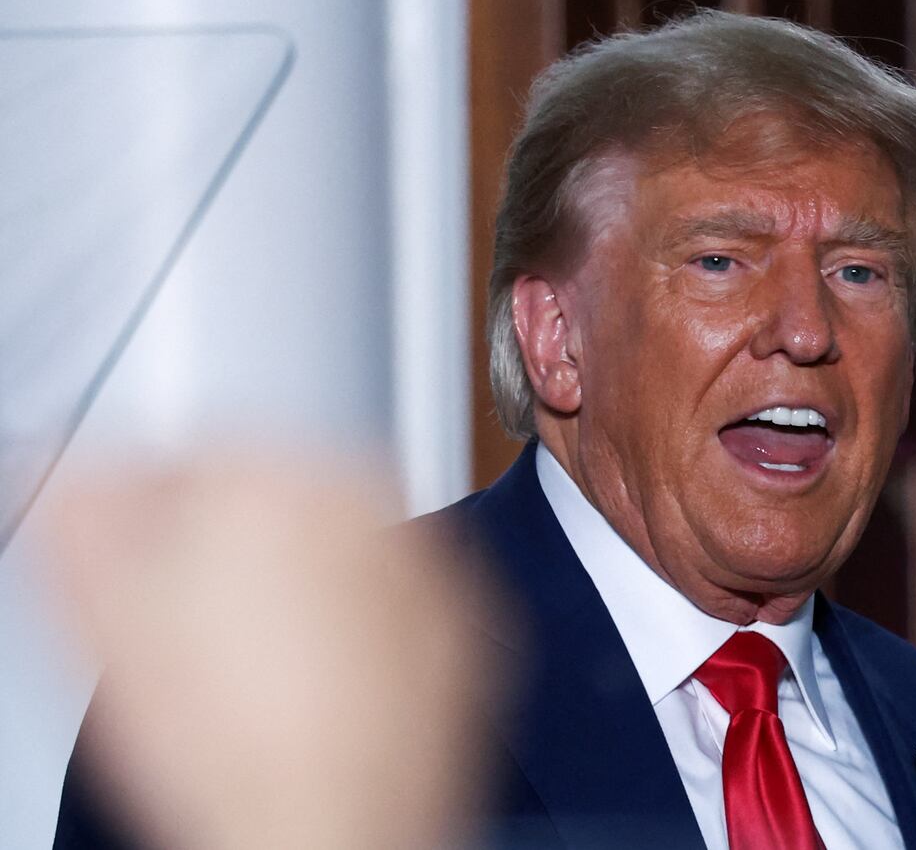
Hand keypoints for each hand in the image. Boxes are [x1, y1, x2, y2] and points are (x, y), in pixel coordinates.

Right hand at [48, 449, 500, 849]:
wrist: (334, 827)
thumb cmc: (234, 740)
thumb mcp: (106, 609)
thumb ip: (90, 512)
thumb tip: (86, 480)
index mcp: (276, 469)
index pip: (195, 459)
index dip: (153, 525)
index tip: (142, 568)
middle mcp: (372, 498)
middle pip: (279, 499)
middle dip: (235, 551)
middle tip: (198, 627)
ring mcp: (433, 559)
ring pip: (345, 551)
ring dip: (307, 587)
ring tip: (264, 671)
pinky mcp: (472, 623)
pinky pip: (401, 608)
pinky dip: (369, 632)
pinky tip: (324, 688)